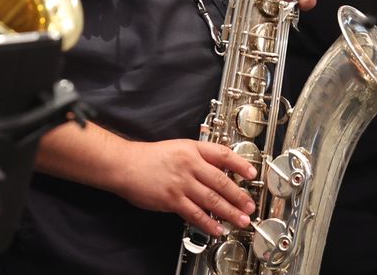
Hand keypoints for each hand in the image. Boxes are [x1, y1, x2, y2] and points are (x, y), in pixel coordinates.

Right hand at [110, 138, 256, 238]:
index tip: (252, 173)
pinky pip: (195, 213)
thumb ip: (197, 159)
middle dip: (239, 196)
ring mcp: (180, 183)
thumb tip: (219, 171)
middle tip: (249, 206)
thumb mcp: (177, 149)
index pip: (222, 155)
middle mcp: (188, 164)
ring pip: (212, 199)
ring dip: (229, 212)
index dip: (240, 164)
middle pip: (221, 181)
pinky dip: (208, 223)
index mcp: (191, 149)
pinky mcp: (171, 199)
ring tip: (240, 220)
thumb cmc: (148, 158)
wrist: (124, 164)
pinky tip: (216, 229)